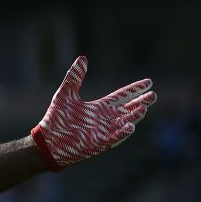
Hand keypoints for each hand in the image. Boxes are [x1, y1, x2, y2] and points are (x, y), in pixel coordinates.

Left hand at [31, 56, 155, 170]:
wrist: (46, 141)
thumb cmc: (55, 119)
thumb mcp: (65, 94)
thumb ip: (74, 77)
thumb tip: (83, 58)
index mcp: (99, 108)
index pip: (121, 96)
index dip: (134, 90)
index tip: (148, 82)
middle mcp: (105, 119)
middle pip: (127, 109)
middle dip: (140, 103)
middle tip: (153, 95)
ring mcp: (103, 132)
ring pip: (124, 123)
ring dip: (134, 116)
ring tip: (144, 108)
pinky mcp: (98, 143)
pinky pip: (114, 138)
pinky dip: (122, 133)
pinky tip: (130, 126)